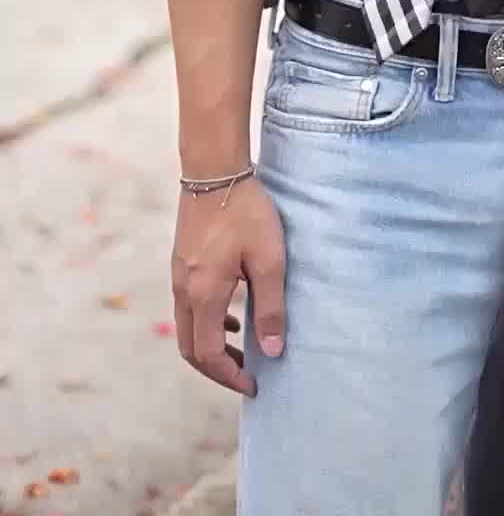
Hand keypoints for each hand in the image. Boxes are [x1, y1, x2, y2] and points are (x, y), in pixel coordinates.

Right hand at [171, 173, 285, 396]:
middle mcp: (183, 291)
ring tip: (243, 349)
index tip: (254, 385)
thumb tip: (274, 351)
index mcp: (203, 296)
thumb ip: (271, 307)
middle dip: (217, 368)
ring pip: (187, 328)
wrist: (214, 169)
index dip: (230, 376)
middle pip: (190, 349)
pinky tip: (231, 316)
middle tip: (246, 375)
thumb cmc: (246, 211)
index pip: (209, 355)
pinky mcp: (182, 262)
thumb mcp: (268, 259)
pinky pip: (188, 307)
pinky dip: (206, 323)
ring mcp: (179, 276)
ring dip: (210, 346)